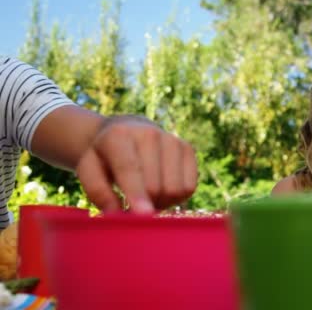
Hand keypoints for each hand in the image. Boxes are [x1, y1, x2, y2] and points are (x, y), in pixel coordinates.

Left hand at [75, 116, 197, 212]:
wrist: (126, 131)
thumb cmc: (105, 157)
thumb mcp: (88, 170)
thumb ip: (98, 192)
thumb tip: (117, 213)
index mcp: (118, 136)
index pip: (129, 168)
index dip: (136, 193)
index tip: (143, 214)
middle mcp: (149, 134)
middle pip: (155, 186)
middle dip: (144, 204)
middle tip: (132, 204)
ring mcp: (172, 139)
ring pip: (175, 189)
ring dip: (162, 202)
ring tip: (147, 196)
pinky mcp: (187, 148)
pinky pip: (189, 187)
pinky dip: (176, 197)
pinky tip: (163, 189)